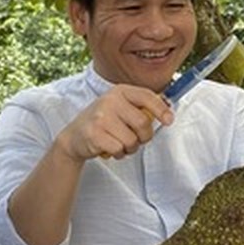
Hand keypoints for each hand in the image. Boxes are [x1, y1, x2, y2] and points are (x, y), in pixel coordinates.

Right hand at [54, 85, 173, 161]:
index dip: (161, 109)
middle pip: (142, 123)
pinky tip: (110, 148)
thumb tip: (167, 111)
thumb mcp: (120, 108)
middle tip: (136, 139)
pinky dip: (118, 153)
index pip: (146, 96)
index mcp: (120, 91)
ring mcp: (101, 117)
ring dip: (130, 148)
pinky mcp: (94, 134)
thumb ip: (140, 108)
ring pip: (132, 140)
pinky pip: (119, 149)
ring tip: (119, 143)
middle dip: (144, 137)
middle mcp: (110, 101)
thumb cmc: (103, 122)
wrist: (74, 136)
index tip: (169, 120)